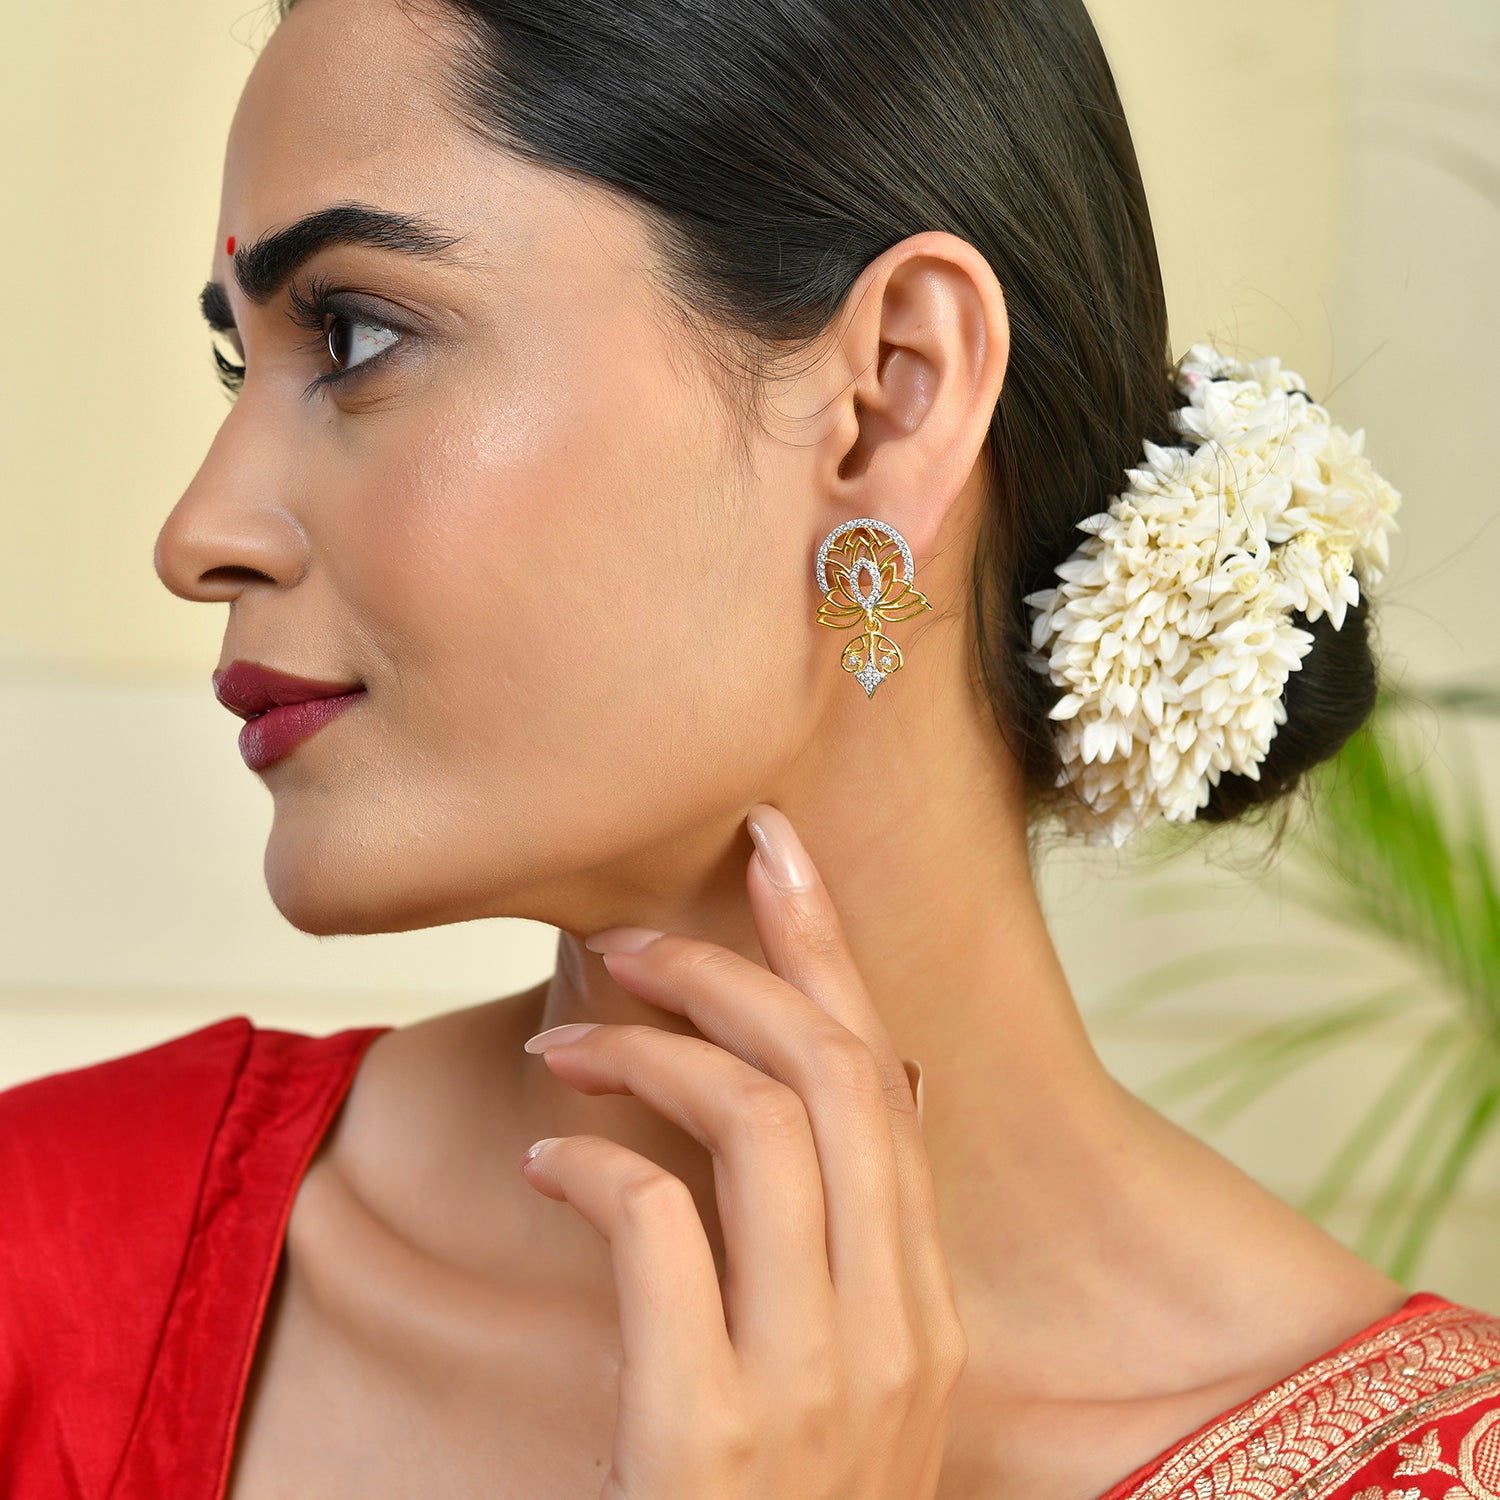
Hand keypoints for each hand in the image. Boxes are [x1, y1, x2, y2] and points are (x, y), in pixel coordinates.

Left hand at [519, 801, 966, 1498]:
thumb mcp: (849, 1370)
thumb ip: (866, 1237)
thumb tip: (888, 1079)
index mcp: (925, 1298)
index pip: (887, 1074)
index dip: (830, 945)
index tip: (772, 844)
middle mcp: (897, 1325)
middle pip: (835, 1072)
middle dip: (732, 966)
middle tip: (628, 934)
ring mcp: (819, 1386)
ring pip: (762, 1126)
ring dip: (648, 1053)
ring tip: (564, 1041)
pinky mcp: (716, 1437)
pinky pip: (660, 1231)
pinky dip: (595, 1163)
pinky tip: (545, 1155)